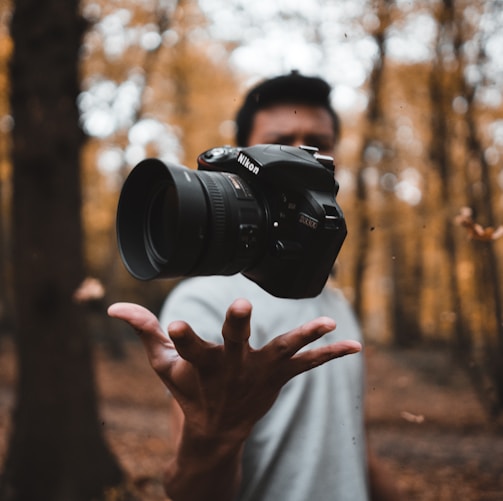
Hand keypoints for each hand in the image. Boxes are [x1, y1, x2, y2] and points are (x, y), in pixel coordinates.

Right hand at [107, 299, 361, 442]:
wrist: (216, 431)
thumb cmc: (187, 392)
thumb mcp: (162, 365)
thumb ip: (143, 331)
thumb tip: (112, 307)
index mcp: (200, 366)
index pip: (186, 349)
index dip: (181, 337)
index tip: (174, 324)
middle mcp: (231, 370)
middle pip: (234, 345)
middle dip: (237, 327)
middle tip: (242, 307)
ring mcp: (258, 375)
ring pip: (282, 352)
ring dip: (303, 337)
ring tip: (326, 324)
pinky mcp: (278, 378)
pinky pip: (308, 365)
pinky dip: (330, 355)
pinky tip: (356, 346)